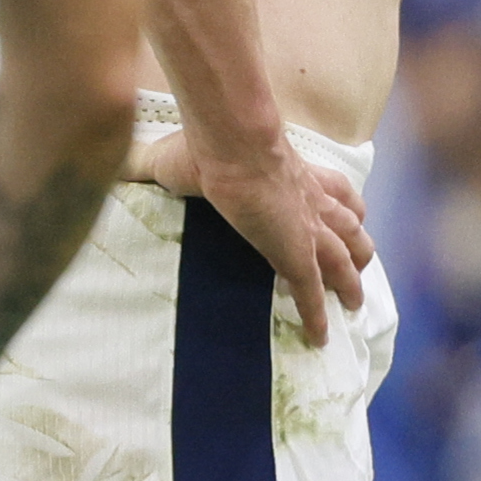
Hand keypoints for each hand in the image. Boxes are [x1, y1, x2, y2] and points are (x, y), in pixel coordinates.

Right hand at [178, 126, 376, 347]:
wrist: (232, 144)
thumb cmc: (208, 142)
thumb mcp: (189, 150)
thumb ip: (163, 163)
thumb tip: (122, 167)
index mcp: (298, 173)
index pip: (335, 191)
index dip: (344, 208)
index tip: (348, 219)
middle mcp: (314, 201)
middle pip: (353, 229)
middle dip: (358, 249)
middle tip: (358, 267)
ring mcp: (309, 230)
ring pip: (346, 262)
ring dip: (351, 283)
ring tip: (353, 302)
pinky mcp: (296, 256)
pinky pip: (313, 294)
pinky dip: (318, 317)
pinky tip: (320, 337)